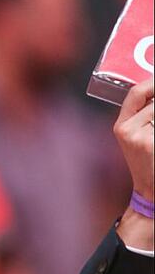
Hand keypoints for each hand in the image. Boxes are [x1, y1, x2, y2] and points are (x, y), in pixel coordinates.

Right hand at [114, 79, 153, 200]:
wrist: (151, 191)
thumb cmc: (149, 164)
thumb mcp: (137, 139)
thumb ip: (143, 117)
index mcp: (121, 126)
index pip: (135, 93)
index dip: (151, 82)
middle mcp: (127, 129)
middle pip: (154, 100)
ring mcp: (141, 137)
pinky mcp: (152, 144)